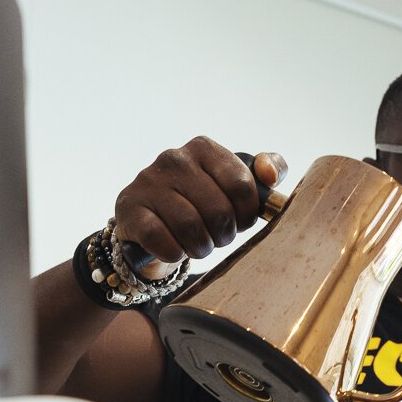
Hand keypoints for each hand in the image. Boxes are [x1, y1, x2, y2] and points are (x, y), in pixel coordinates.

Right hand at [112, 136, 286, 279]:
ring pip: (190, 228)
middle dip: (224, 235)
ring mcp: (148, 182)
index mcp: (203, 148)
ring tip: (200, 246)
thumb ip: (265, 172)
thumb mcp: (234, 184)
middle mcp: (173, 158)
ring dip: (201, 247)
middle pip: (218, 211)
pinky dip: (174, 253)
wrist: (149, 222)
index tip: (240, 222)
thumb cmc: (200, 203)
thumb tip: (271, 176)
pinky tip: (175, 251)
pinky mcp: (130, 208)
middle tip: (218, 239)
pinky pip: (161, 239)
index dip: (247, 215)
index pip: (241, 186)